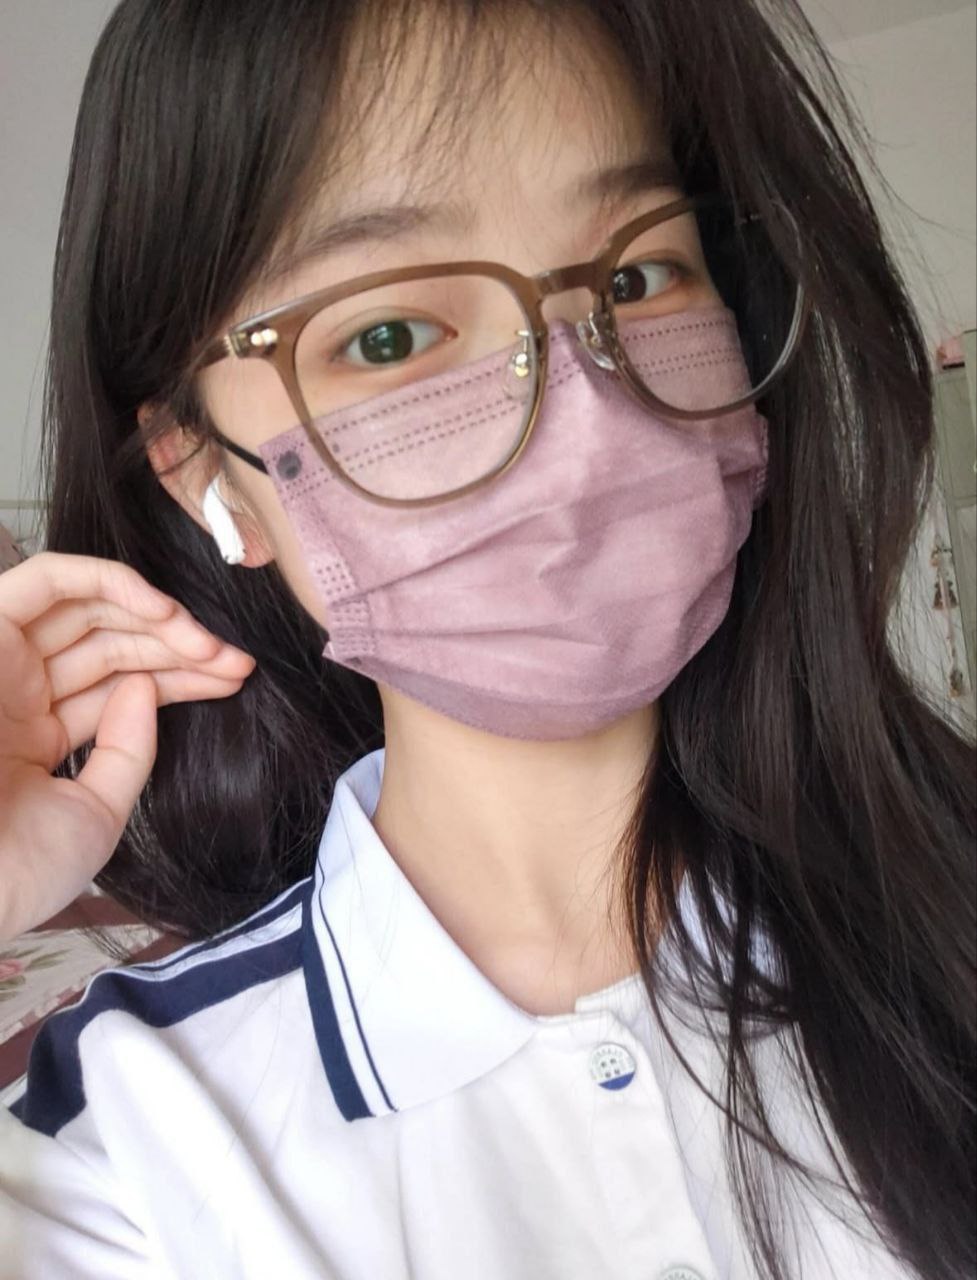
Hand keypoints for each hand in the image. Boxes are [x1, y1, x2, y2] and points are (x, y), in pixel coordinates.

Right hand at [0, 553, 255, 943]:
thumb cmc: (17, 869)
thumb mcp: (96, 812)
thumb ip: (129, 750)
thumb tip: (144, 686)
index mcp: (35, 735)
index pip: (120, 686)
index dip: (181, 676)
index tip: (236, 677)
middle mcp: (16, 691)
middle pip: (112, 643)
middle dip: (181, 646)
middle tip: (235, 659)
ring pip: (88, 608)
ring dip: (156, 616)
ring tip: (209, 643)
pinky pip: (45, 580)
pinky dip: (107, 579)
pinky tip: (163, 610)